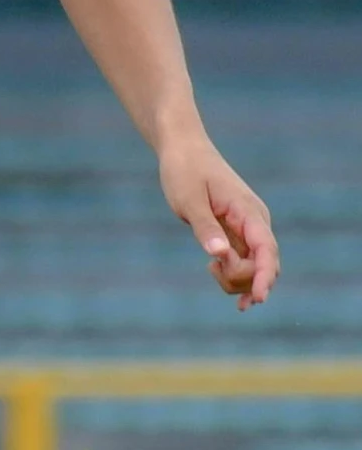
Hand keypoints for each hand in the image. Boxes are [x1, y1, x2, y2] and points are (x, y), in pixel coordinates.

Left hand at [160, 137, 278, 311]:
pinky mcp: (238, 232)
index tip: (258, 299)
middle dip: (242, 278)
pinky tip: (217, 276)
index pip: (266, 249)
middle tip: (210, 269)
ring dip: (236, 278)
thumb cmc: (185, 171)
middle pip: (263, 264)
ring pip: (254, 266)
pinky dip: (233, 273)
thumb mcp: (189, 200)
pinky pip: (244, 261)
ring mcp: (248, 228)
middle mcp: (255, 221)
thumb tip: (219, 255)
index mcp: (248, 211)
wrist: (184, 150)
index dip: (265, 276)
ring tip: (210, 269)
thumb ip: (205, 227)